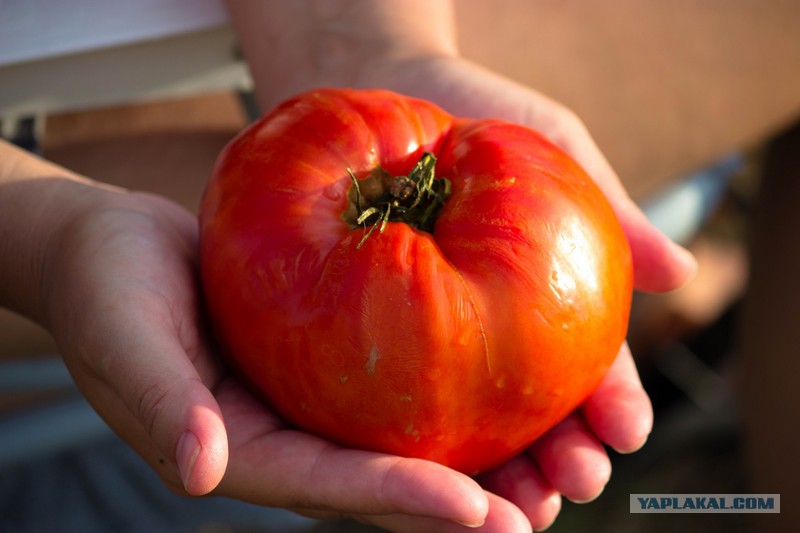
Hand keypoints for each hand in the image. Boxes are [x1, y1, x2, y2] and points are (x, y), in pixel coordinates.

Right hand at [37, 184, 496, 529]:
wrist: (109, 244)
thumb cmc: (105, 287)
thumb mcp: (125, 338)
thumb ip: (161, 401)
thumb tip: (202, 468)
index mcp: (238, 447)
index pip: (326, 485)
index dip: (398, 500)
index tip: (472, 509)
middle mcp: (283, 432)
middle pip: (376, 481)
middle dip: (454, 504)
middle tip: (535, 511)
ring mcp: (305, 398)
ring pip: (394, 438)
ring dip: (467, 457)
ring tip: (545, 466)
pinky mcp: (320, 354)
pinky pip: (386, 380)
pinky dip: (439, 388)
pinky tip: (495, 379)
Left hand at [319, 53, 693, 529]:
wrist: (380, 84)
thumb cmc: (474, 107)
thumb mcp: (546, 145)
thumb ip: (608, 209)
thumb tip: (680, 270)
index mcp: (549, 298)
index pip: (589, 367)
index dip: (610, 402)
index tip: (624, 429)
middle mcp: (496, 331)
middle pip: (534, 414)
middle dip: (559, 457)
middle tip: (569, 482)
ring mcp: (432, 338)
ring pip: (471, 427)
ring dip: (497, 475)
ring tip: (513, 507)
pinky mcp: (369, 334)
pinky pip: (392, 397)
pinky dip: (414, 442)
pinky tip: (421, 475)